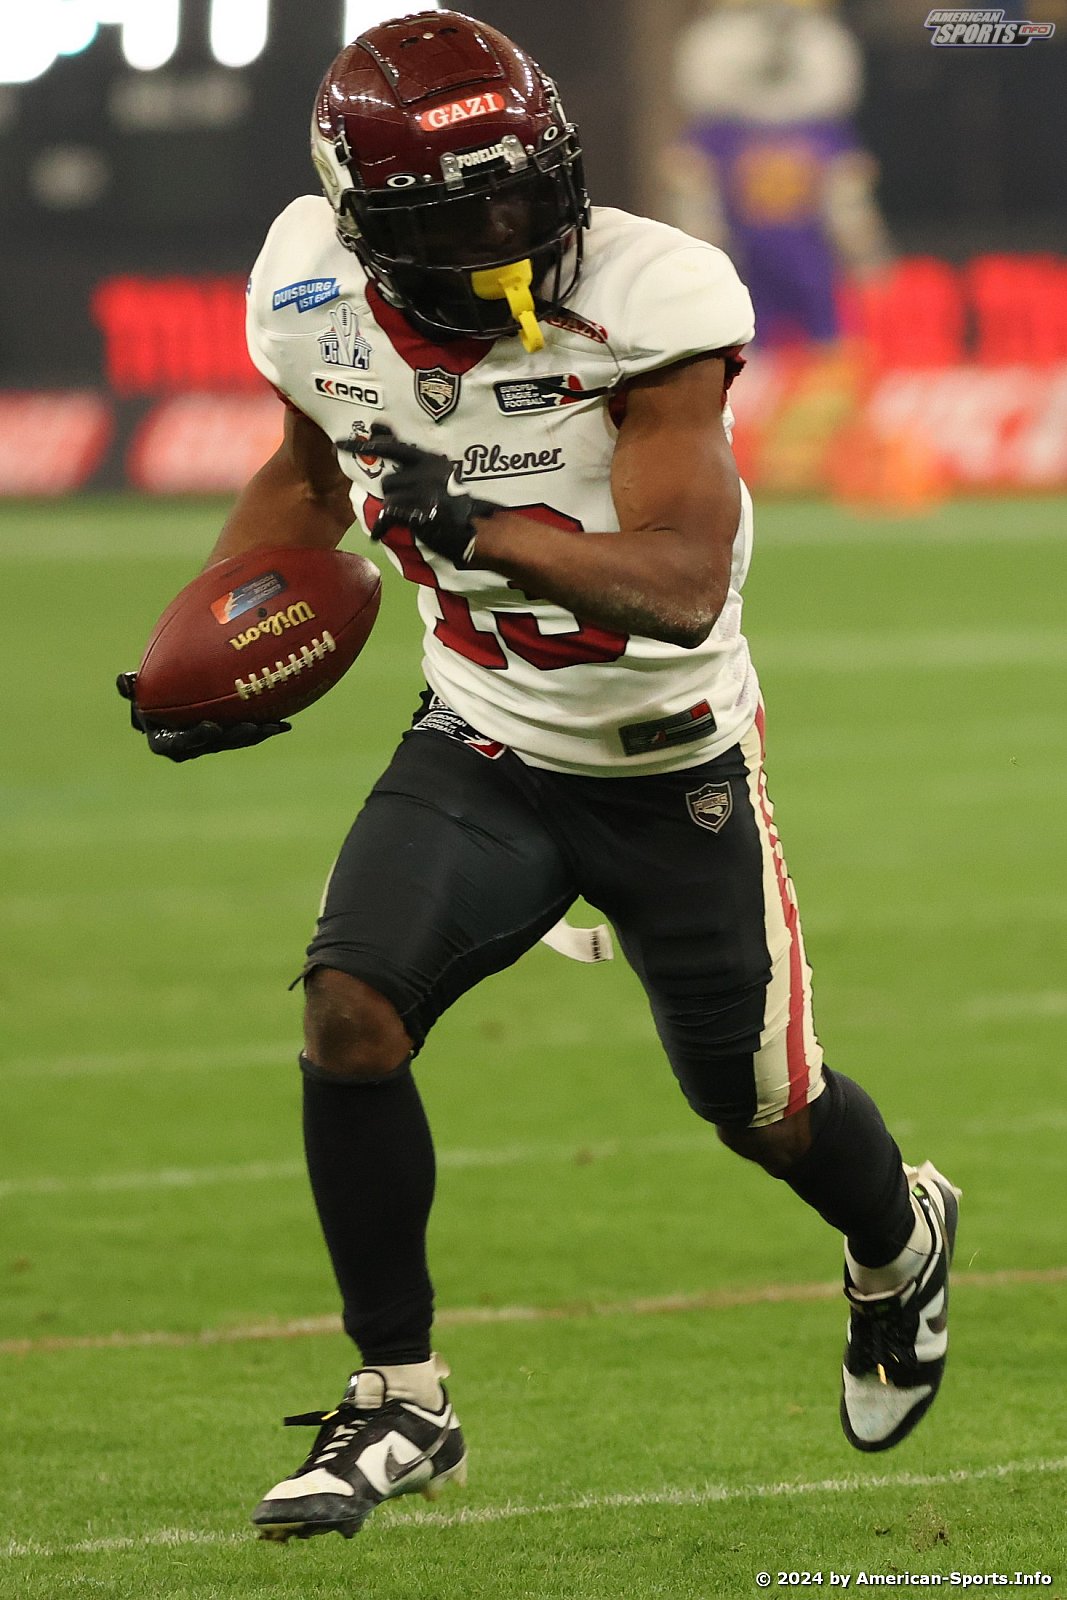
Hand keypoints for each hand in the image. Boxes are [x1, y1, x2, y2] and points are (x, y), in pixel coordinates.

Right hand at [116, 673, 290, 762]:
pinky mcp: (228, 737)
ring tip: (272, 726)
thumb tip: (122, 681)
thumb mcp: (139, 688)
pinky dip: (264, 729)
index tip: (211, 726)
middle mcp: (188, 747)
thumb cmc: (149, 689)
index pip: (179, 744)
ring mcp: (210, 744)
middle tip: (250, 727)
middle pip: (214, 745)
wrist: (172, 696)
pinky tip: (284, 724)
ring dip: (253, 735)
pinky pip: (246, 734)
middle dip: (233, 739)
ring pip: (234, 742)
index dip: (196, 737)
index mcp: (164, 739)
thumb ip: (129, 687)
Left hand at [344, 425, 498, 566]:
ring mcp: (423, 491)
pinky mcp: (419, 511)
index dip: (364, 445)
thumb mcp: (440, 476)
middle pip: (388, 481)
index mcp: (430, 460)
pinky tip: (377, 536)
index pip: (392, 447)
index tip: (339, 444)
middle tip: (407, 505)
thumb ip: (413, 463)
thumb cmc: (458, 505)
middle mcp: (426, 471)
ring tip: (412, 518)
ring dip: (394, 511)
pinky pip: (389, 516)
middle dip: (393, 496)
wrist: (478, 530)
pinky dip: (381, 527)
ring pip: (388, 499)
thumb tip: (381, 433)